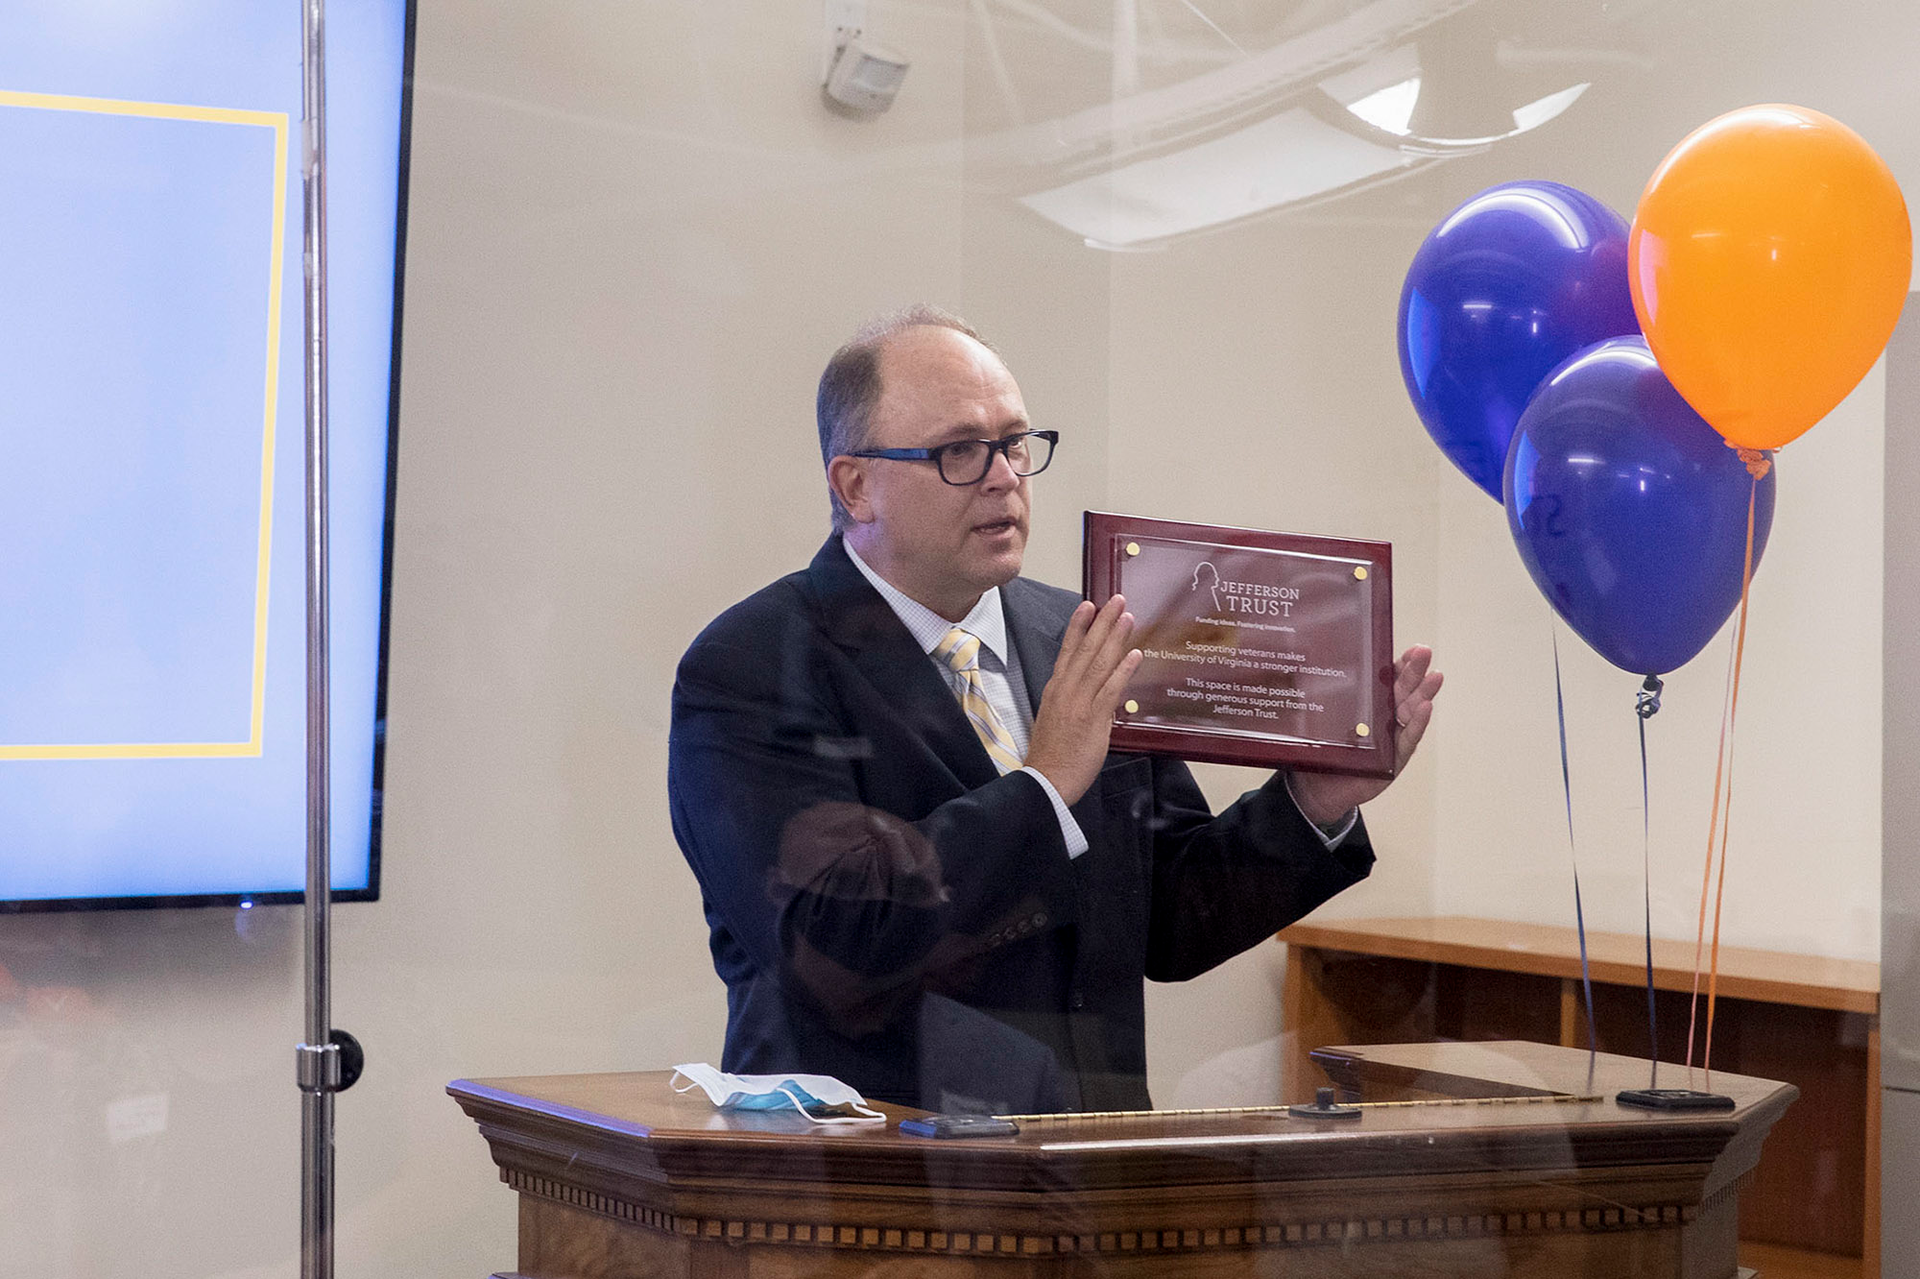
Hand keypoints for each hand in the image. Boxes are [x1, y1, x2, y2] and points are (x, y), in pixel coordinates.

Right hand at [1025, 595, 1142, 805]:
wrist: (1044, 782)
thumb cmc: (1050, 756)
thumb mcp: (1055, 720)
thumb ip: (1072, 702)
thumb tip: (1094, 693)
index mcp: (1055, 690)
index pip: (1067, 651)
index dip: (1078, 627)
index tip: (1087, 605)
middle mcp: (1065, 691)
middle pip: (1085, 649)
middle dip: (1102, 622)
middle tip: (1116, 599)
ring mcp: (1079, 703)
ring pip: (1099, 663)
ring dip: (1115, 638)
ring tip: (1127, 616)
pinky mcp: (1093, 719)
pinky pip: (1110, 689)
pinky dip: (1123, 669)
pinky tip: (1135, 653)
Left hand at [1288, 645, 1442, 826]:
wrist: (1317, 790)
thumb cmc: (1323, 751)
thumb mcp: (1322, 722)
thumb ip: (1324, 701)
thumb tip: (1309, 666)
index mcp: (1370, 705)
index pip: (1387, 681)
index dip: (1399, 664)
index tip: (1409, 648)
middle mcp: (1385, 719)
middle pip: (1403, 691)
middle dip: (1414, 671)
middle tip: (1424, 651)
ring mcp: (1392, 738)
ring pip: (1411, 712)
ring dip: (1424, 693)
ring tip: (1435, 677)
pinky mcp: (1393, 760)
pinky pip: (1407, 740)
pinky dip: (1417, 724)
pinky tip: (1425, 708)